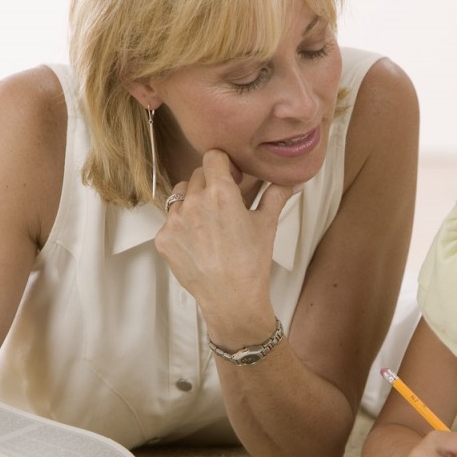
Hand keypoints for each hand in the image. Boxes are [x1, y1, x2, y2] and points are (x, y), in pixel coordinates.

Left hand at [156, 150, 293, 342]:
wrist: (232, 300)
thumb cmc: (252, 263)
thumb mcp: (267, 225)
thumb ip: (276, 195)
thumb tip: (293, 180)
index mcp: (220, 193)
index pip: (213, 157)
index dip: (224, 164)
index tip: (232, 178)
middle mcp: (194, 202)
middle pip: (197, 175)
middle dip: (210, 183)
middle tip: (224, 204)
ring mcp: (175, 221)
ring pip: (180, 195)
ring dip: (192, 201)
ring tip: (209, 223)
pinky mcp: (163, 239)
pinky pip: (170, 221)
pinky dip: (182, 227)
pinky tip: (198, 242)